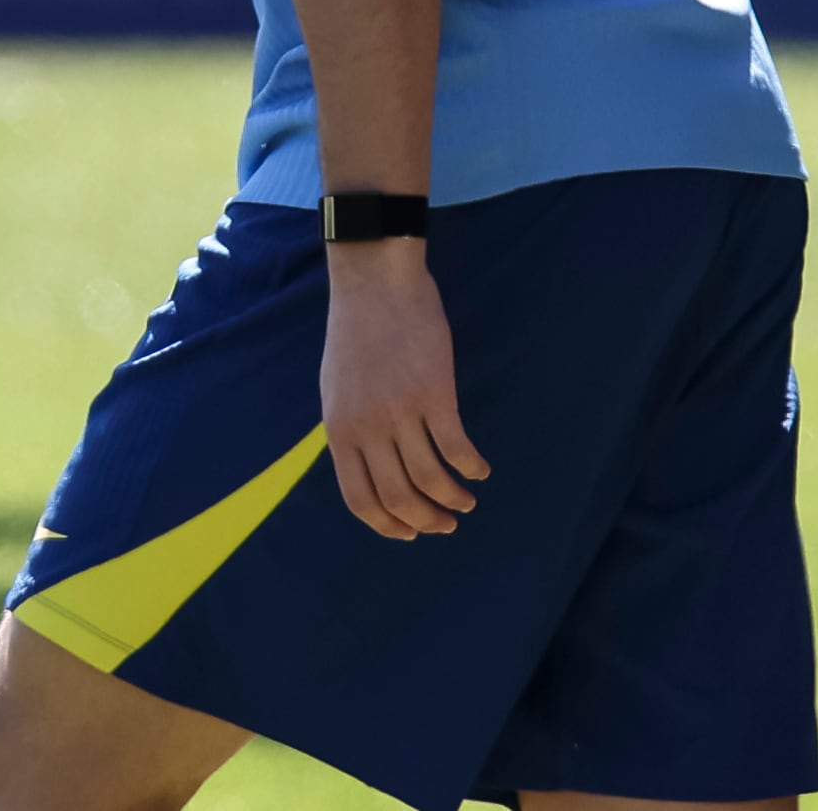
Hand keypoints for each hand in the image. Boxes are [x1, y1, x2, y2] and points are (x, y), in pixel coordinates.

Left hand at [318, 241, 489, 539]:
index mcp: (339, 429)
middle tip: (447, 524)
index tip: (411, 534)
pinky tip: (481, 469)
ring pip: (431, 479)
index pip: (360, 499)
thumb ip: (350, 429)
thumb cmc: (356, 333)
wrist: (375, 283)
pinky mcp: (434, 393)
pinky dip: (472, 467)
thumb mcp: (336, 388)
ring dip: (453, 500)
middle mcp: (367, 427)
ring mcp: (400, 411)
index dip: (388, 525)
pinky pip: (456, 447)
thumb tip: (368, 468)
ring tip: (467, 502)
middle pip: (399, 497)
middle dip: (426, 521)